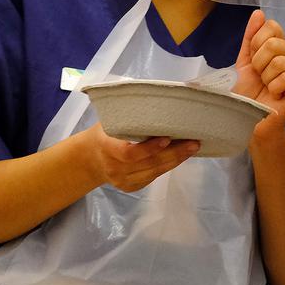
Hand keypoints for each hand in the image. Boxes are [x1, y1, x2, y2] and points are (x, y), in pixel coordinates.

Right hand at [82, 123, 199, 192]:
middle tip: (193, 142)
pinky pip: (152, 177)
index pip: (129, 153)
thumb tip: (158, 97)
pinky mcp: (130, 187)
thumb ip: (130, 115)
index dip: (150, 148)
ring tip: (192, 148)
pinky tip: (180, 157)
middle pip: (148, 163)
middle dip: (174, 153)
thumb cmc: (105, 132)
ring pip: (154, 172)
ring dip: (176, 160)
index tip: (168, 138)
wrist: (90, 158)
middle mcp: (113, 166)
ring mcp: (121, 180)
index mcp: (106, 147)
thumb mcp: (111, 120)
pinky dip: (168, 166)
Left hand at [234, 9, 284, 133]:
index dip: (256, 45)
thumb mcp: (245, 61)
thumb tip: (259, 13)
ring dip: (266, 78)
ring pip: (279, 62)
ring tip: (269, 88)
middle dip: (259, 64)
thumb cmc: (248, 92)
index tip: (254, 62)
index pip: (272, 27)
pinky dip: (275, 88)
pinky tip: (277, 95)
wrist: (249, 119)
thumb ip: (251, 36)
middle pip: (274, 44)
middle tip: (261, 78)